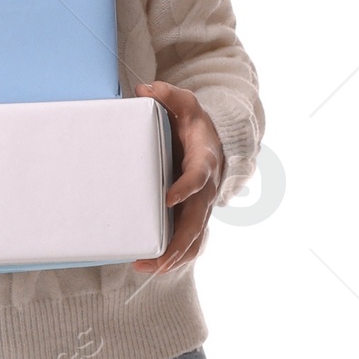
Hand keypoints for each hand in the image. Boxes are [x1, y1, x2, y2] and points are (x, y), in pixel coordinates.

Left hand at [132, 81, 223, 274]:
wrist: (213, 141)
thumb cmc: (194, 124)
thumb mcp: (184, 104)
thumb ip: (168, 95)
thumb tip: (145, 90)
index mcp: (205, 160)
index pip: (198, 177)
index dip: (185, 188)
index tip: (167, 198)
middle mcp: (207, 189)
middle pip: (197, 220)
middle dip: (178, 241)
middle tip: (157, 258)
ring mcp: (203, 206)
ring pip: (195, 238)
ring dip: (175, 256)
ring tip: (148, 269)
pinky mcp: (195, 216)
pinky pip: (191, 242)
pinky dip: (177, 257)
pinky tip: (154, 268)